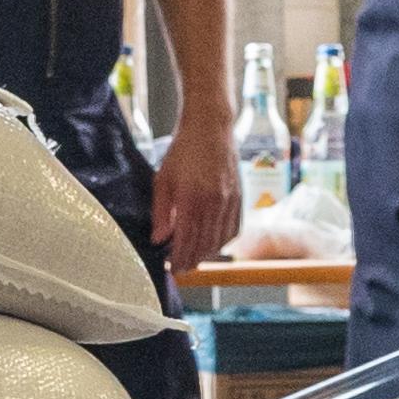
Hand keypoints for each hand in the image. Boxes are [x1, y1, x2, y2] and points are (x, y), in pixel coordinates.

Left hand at [149, 114, 243, 269]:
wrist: (211, 128)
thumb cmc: (184, 151)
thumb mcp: (163, 179)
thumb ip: (161, 211)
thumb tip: (159, 239)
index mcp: (192, 199)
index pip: (186, 240)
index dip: (179, 259)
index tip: (172, 269)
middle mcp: (213, 203)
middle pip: (203, 244)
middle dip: (192, 261)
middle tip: (181, 270)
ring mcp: (229, 201)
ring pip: (219, 240)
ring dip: (207, 254)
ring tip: (195, 259)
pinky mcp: (239, 198)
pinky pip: (233, 229)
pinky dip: (223, 242)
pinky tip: (213, 244)